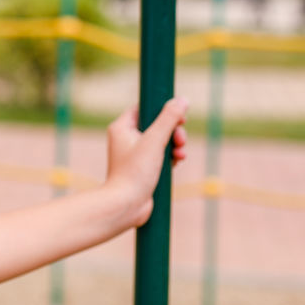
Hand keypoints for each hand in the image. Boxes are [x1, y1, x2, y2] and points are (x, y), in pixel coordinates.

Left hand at [103, 98, 188, 227]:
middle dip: (173, 131)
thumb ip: (169, 119)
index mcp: (122, 127)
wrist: (127, 204)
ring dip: (175, 144)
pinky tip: (178, 161)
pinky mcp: (143, 167)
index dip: (163, 110)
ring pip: (161, 140)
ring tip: (180, 153)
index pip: (144, 108)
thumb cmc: (135, 171)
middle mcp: (126, 138)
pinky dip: (171, 156)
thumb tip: (182, 100)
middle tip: (180, 139)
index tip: (179, 117)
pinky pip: (162, 155)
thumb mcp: (155, 141)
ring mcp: (135, 154)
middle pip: (156, 124)